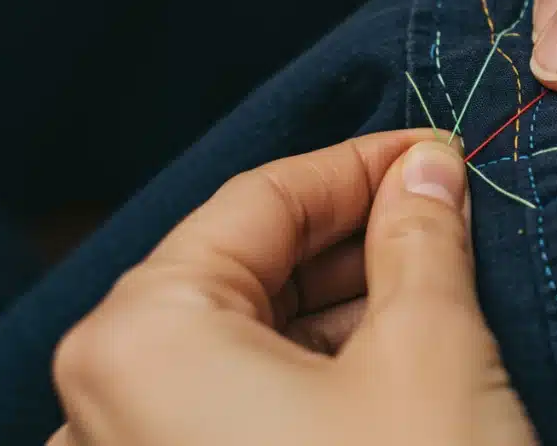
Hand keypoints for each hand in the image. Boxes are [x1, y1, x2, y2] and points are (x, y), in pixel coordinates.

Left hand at [48, 131, 536, 445]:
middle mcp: (111, 404)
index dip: (357, 163)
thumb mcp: (429, 349)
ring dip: (345, 302)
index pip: (256, 203)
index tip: (430, 149)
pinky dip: (321, 370)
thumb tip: (426, 168)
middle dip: (353, 233)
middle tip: (444, 206)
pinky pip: (245, 407)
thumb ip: (419, 234)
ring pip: (247, 343)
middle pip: (243, 272)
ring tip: (436, 274)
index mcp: (143, 340)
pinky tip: (398, 352)